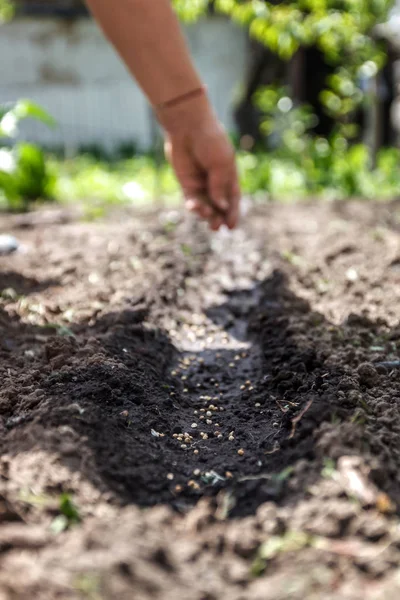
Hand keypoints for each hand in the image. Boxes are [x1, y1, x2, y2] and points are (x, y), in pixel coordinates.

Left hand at [158, 96, 239, 229]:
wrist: (188, 127)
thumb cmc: (210, 141)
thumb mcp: (220, 164)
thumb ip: (219, 186)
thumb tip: (221, 207)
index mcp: (229, 177)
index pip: (233, 200)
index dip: (233, 214)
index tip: (232, 227)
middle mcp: (216, 183)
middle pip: (219, 207)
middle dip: (218, 218)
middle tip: (216, 227)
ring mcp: (201, 184)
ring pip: (205, 206)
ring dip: (206, 214)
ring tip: (207, 216)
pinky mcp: (187, 183)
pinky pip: (191, 199)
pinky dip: (193, 206)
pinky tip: (194, 207)